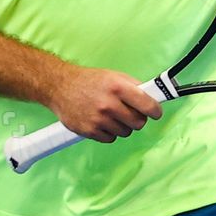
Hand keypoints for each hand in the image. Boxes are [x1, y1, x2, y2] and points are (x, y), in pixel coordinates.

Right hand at [44, 65, 162, 142]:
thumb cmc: (89, 81)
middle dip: (138, 119)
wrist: (60, 87)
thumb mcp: (114, 76)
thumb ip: (133, 87)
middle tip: (130, 113)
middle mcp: (109, 104)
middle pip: (138, 123)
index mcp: (118, 87)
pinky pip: (111, 139)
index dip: (155, 111)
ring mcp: (98, 119)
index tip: (156, 113)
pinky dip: (109, 133)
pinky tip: (102, 122)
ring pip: (125, 132)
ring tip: (112, 115)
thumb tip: (152, 99)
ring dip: (122, 126)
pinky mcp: (89, 131)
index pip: (147, 105)